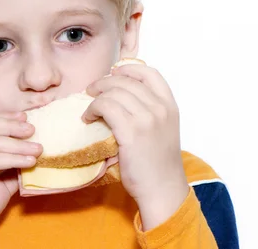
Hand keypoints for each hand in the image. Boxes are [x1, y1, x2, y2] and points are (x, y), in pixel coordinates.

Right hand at [0, 112, 42, 248]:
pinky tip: (28, 162)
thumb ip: (13, 165)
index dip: (6, 118)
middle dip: (12, 125)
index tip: (25, 117)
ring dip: (18, 144)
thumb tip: (33, 152)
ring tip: (37, 148)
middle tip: (33, 129)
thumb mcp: (2, 180)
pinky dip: (13, 159)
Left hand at [82, 63, 188, 229]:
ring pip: (113, 92)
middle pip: (126, 80)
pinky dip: (92, 109)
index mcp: (170, 105)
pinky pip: (105, 107)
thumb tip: (118, 94)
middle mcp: (160, 108)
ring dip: (96, 97)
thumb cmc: (157, 163)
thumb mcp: (161, 129)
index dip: (128, 68)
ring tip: (89, 109)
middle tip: (91, 91)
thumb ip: (148, 110)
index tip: (113, 73)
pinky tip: (88, 119)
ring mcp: (147, 119)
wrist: (162, 189)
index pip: (150, 73)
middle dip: (104, 82)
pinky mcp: (131, 131)